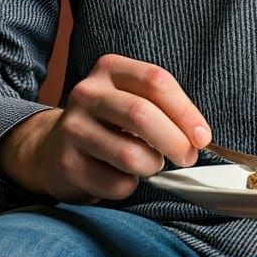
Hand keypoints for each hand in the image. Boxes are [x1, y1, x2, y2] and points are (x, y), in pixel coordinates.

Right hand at [0, 55, 211, 202]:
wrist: (54, 147)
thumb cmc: (109, 125)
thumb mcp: (133, 100)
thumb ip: (165, 110)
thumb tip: (198, 138)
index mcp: (110, 70)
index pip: (156, 81)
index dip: (186, 112)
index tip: (202, 137)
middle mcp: (88, 94)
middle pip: (142, 115)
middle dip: (175, 142)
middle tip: (186, 157)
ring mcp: (73, 128)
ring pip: (131, 155)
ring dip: (151, 167)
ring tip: (148, 165)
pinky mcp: (66, 163)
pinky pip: (116, 183)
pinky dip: (129, 186)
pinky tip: (121, 177)